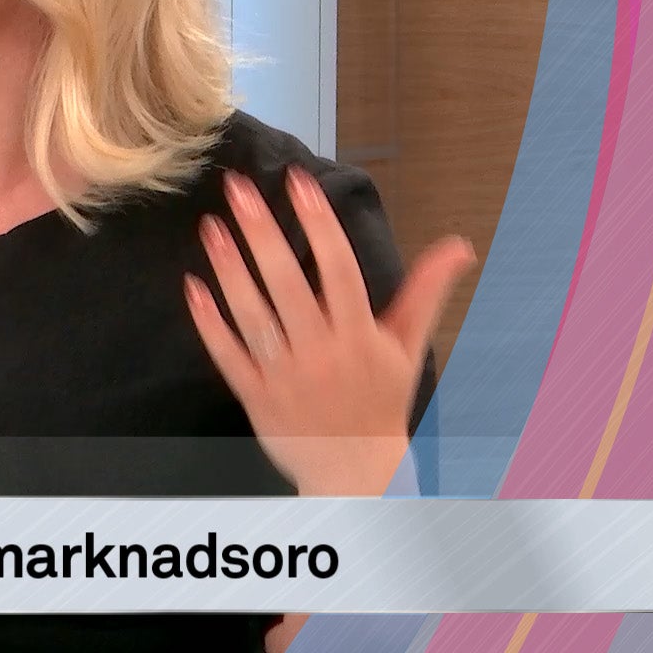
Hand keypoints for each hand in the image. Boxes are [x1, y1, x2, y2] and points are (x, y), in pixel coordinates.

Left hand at [183, 167, 475, 494]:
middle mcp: (321, 351)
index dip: (319, 223)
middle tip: (237, 189)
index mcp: (359, 334)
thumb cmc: (381, 400)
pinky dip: (209, 322)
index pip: (339, 268)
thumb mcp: (407, 345)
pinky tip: (193, 284)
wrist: (357, 471)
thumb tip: (459, 245)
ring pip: (253, 315)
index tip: (299, 181)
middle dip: (263, 233)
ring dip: (229, 269)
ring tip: (210, 226)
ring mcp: (285, 374)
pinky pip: (228, 354)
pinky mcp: (256, 395)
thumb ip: (426, 291)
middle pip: (288, 284)